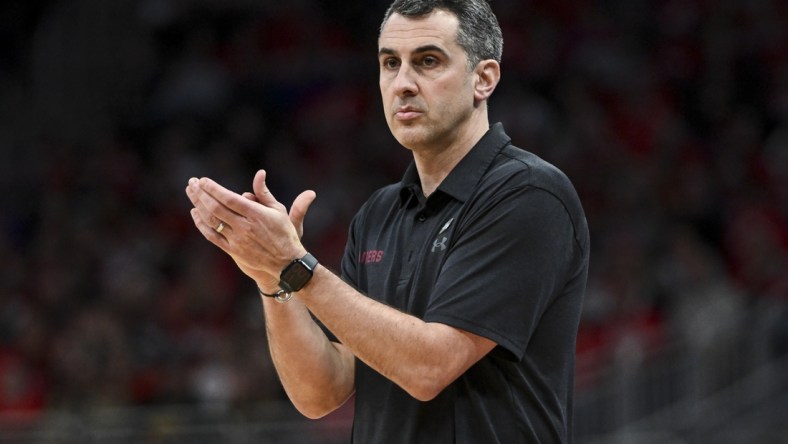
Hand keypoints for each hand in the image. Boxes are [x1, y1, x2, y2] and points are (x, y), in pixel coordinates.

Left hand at [185, 170, 315, 285]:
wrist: (286, 262)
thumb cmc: (284, 233)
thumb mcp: (278, 210)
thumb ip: (264, 192)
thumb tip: (259, 172)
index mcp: (256, 214)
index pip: (229, 198)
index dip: (214, 189)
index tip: (203, 180)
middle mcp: (244, 227)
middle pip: (216, 208)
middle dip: (201, 193)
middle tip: (192, 182)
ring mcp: (237, 240)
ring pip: (211, 220)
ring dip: (198, 205)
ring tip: (191, 192)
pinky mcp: (233, 251)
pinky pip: (212, 236)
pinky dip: (201, 224)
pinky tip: (195, 213)